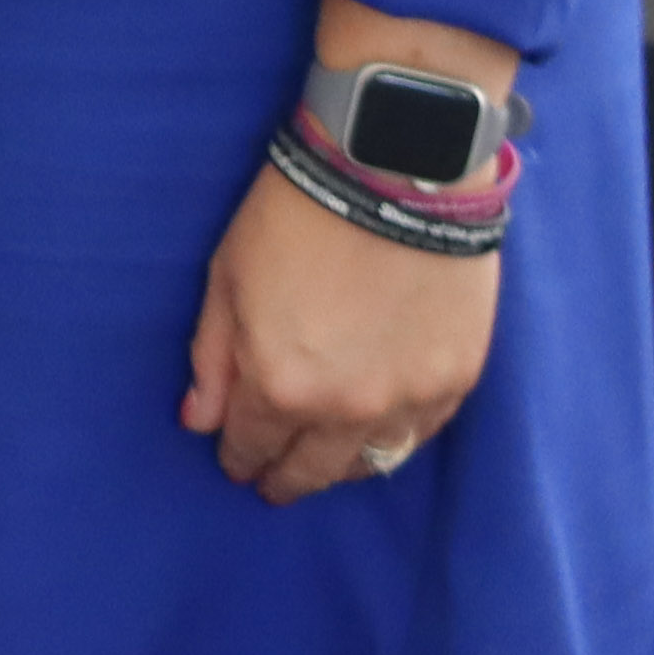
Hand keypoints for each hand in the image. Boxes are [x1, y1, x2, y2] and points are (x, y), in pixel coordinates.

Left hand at [184, 167, 498, 501]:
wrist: (392, 172)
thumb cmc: (294, 217)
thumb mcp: (227, 278)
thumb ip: (212, 359)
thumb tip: (198, 421)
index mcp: (280, 386)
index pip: (252, 447)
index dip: (238, 458)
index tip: (234, 460)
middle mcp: (346, 410)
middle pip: (311, 471)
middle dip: (284, 479)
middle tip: (272, 482)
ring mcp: (407, 400)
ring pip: (369, 464)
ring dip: (339, 467)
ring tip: (324, 462)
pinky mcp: (455, 381)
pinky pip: (420, 435)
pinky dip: (393, 438)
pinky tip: (376, 432)